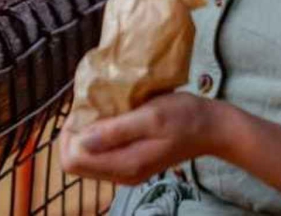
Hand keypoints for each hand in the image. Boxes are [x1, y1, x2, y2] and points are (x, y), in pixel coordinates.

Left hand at [58, 93, 226, 186]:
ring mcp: (126, 170)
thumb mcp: (151, 116)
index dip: (68, 134)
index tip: (80, 109)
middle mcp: (122, 174)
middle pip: (75, 162)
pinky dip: (98, 135)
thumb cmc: (184, 117)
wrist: (212, 128)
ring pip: (87, 157)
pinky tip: (110, 115)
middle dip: (73, 133)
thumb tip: (81, 140)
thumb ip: (116, 130)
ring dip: (85, 133)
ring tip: (99, 108)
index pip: (73, 160)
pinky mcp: (131, 162)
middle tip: (87, 106)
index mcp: (126, 165)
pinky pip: (101, 153)